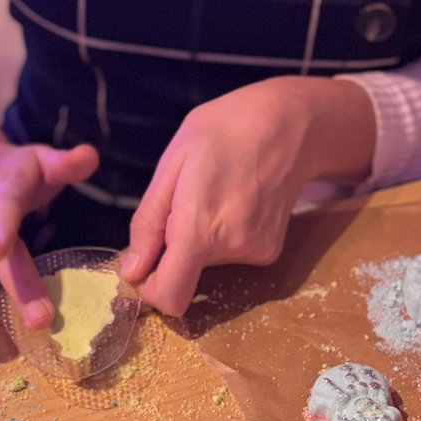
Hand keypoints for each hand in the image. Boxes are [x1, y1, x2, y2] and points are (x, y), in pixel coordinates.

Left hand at [120, 77, 374, 315]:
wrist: (288, 123)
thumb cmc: (222, 131)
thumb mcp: (172, 164)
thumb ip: (148, 224)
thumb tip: (132, 271)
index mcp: (201, 229)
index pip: (170, 297)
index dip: (150, 288)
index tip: (145, 261)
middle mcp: (232, 250)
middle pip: (186, 275)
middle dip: (174, 249)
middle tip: (185, 201)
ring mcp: (257, 252)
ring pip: (208, 264)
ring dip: (200, 238)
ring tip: (213, 193)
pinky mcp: (271, 250)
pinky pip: (231, 254)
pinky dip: (223, 235)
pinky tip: (234, 201)